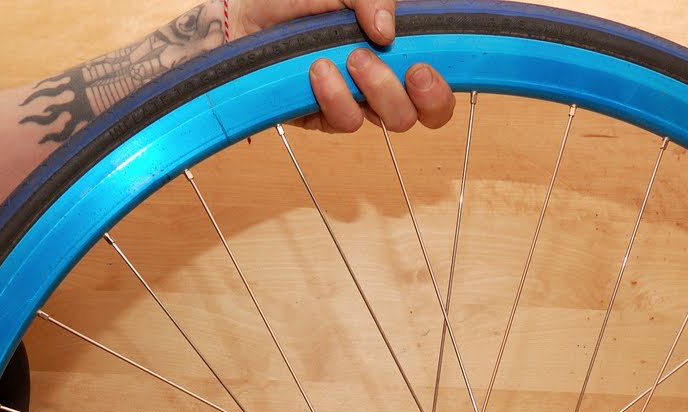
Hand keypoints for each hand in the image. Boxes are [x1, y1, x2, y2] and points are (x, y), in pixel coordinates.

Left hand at [233, 0, 455, 132]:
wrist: (247, 13)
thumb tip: (386, 31)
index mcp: (400, 50)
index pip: (439, 85)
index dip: (441, 89)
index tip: (421, 67)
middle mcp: (383, 80)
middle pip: (421, 114)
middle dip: (414, 94)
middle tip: (389, 64)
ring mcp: (355, 101)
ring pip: (388, 121)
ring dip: (374, 89)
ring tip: (347, 57)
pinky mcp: (324, 117)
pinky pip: (345, 122)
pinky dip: (335, 96)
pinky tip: (318, 70)